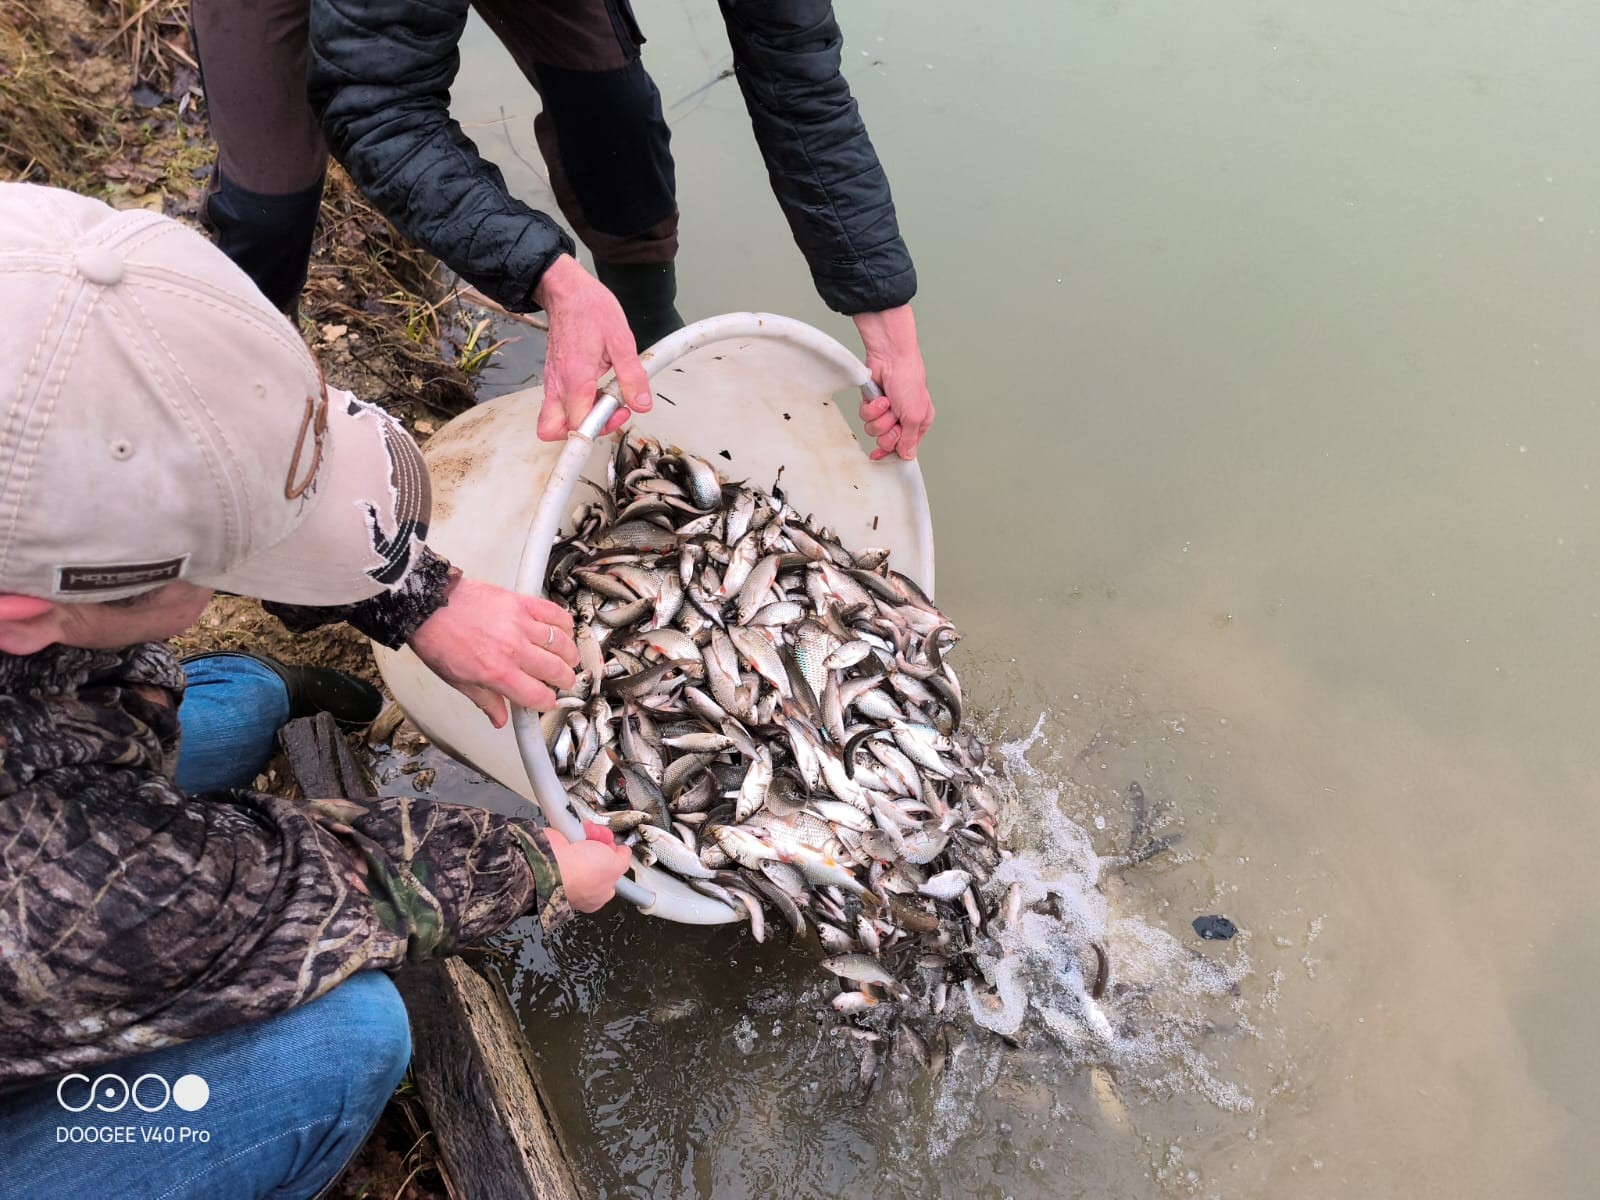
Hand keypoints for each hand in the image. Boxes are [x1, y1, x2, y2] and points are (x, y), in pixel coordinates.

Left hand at [407, 576, 579, 726]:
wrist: (429, 605)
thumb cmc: (438, 640)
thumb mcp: (458, 681)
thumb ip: (485, 701)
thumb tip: (500, 720)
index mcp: (497, 674)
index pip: (538, 696)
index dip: (547, 703)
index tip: (547, 701)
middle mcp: (513, 650)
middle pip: (556, 671)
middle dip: (565, 681)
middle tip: (563, 681)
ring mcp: (520, 625)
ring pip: (561, 644)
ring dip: (569, 655)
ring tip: (568, 659)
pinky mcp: (521, 603)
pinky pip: (554, 613)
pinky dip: (564, 624)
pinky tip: (564, 631)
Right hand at [532, 255, 651, 441]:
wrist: (567, 290)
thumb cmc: (590, 309)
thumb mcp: (622, 341)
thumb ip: (632, 376)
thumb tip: (642, 403)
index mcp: (575, 377)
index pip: (579, 424)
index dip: (602, 426)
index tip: (620, 410)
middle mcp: (558, 384)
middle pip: (554, 430)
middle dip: (582, 431)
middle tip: (607, 413)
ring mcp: (552, 381)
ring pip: (554, 419)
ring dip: (579, 418)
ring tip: (603, 398)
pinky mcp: (553, 377)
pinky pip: (558, 404)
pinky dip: (576, 405)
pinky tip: (595, 388)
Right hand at [545, 822, 632, 911]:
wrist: (550, 861)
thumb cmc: (579, 874)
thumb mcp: (615, 868)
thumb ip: (624, 861)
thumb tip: (624, 853)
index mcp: (595, 894)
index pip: (611, 876)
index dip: (616, 861)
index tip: (619, 852)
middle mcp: (580, 881)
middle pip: (600, 855)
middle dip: (604, 843)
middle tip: (604, 841)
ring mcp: (568, 864)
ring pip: (588, 842)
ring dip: (592, 834)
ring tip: (590, 835)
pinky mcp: (558, 848)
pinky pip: (574, 834)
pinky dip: (578, 828)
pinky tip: (579, 830)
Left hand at [853, 304, 935, 459]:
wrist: (890, 358)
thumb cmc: (909, 381)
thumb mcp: (914, 416)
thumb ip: (910, 439)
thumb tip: (908, 456)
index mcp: (919, 422)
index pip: (906, 447)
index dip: (895, 451)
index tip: (886, 453)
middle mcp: (903, 418)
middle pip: (887, 441)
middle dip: (887, 431)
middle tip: (893, 420)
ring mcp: (887, 411)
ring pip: (874, 430)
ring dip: (878, 417)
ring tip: (886, 403)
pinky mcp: (873, 403)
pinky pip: (865, 417)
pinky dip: (870, 408)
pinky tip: (879, 397)